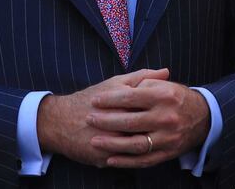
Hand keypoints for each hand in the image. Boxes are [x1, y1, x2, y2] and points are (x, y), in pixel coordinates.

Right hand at [37, 69, 168, 167]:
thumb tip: (166, 71)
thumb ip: (142, 77)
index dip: (164, 109)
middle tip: (171, 127)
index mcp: (120, 100)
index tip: (173, 109)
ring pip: (138, 147)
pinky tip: (145, 154)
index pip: (151, 106)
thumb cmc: (92, 99)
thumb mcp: (116, 83)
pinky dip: (136, 158)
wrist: (61, 120)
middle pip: (146, 128)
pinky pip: (126, 161)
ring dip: (150, 145)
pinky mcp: (103, 158)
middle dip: (160, 129)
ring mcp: (109, 141)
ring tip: (159, 141)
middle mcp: (115, 121)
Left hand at [86, 77, 210, 168]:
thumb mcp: (162, 84)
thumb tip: (119, 87)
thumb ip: (142, 81)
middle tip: (89, 119)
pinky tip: (110, 159)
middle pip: (130, 121)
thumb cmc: (175, 97)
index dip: (110, 99)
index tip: (95, 100)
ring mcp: (168, 138)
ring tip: (95, 140)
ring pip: (136, 144)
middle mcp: (166, 117)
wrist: (202, 117)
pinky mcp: (168, 153)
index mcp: (163, 96)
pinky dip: (126, 161)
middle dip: (107, 121)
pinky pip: (144, 160)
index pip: (130, 97)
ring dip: (113, 144)